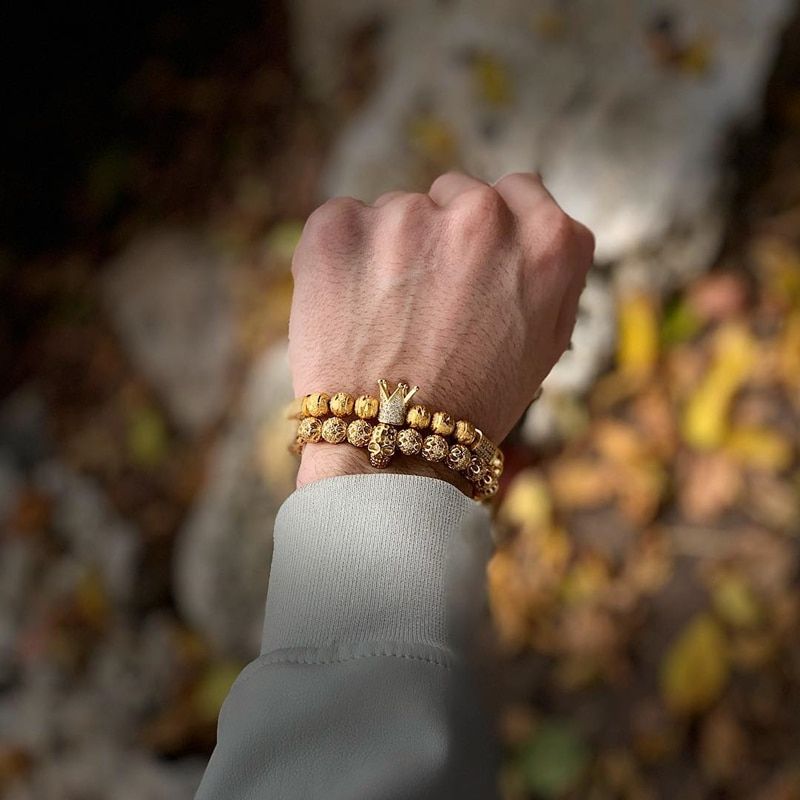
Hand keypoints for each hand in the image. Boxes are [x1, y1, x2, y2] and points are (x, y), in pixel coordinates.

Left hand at [289, 171, 594, 490]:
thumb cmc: (473, 403)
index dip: (493, 227)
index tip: (473, 260)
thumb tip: (534, 223)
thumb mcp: (546, 341)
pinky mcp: (338, 228)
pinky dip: (342, 256)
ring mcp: (406, 217)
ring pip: (397, 211)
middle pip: (455, 195)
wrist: (389, 447)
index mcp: (545, 240)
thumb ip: (550, 270)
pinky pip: (343, 222)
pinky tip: (350, 309)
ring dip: (391, 250)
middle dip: (442, 236)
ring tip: (386, 320)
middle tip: (427, 302)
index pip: (519, 190)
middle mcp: (481, 216)